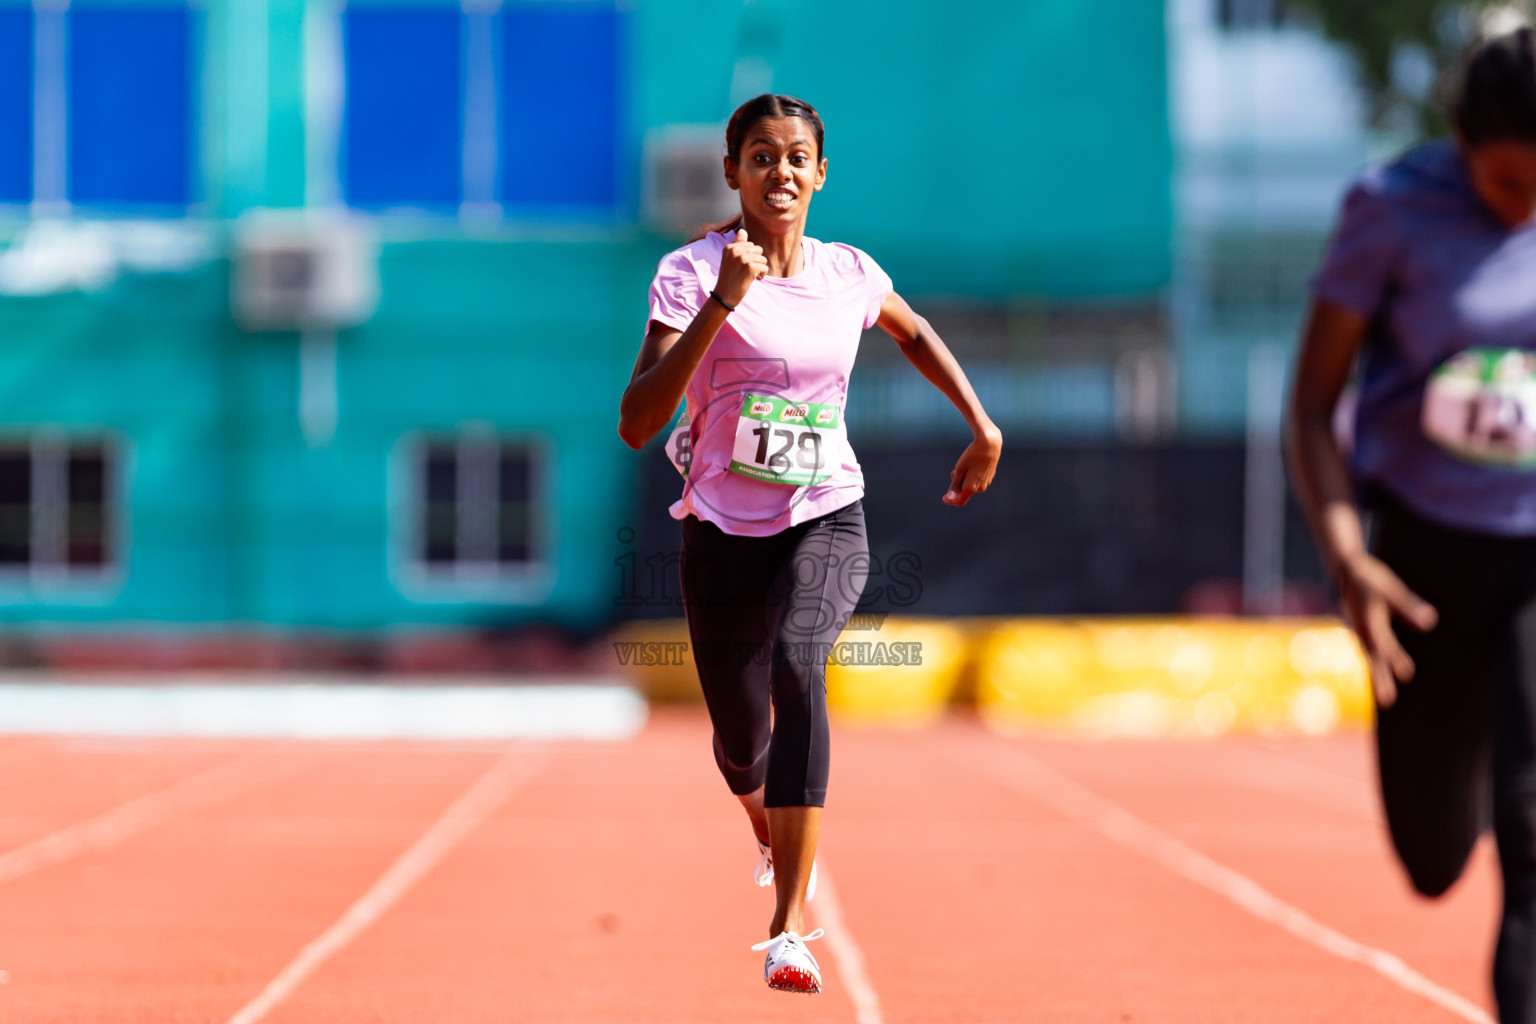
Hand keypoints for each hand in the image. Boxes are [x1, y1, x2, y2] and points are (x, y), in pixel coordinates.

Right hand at [714, 227, 767, 307]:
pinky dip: (762, 275)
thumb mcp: (730, 259)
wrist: (724, 296)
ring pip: (763, 259)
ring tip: (748, 276)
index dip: (750, 257)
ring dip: (759, 269)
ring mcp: (743, 258)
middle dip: (756, 262)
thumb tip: (743, 230)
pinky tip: (753, 280)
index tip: (741, 266)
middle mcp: (735, 250)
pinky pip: (765, 268)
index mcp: (729, 247)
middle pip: (759, 250)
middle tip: (746, 272)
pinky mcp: (750, 267)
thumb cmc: (729, 278)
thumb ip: (737, 244)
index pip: (751, 245)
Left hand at [943, 426, 1000, 505]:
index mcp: (971, 488)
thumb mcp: (959, 470)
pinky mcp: (989, 476)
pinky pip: (977, 480)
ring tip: (962, 467)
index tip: (943, 497)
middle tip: (953, 472)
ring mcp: (986, 482)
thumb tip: (949, 498)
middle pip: (964, 492)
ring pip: (971, 485)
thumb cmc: (972, 456)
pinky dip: (971, 476)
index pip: (960, 501)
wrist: (989, 444)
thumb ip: (954, 485)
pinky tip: (971, 465)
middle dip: (957, 485)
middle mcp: (980, 488)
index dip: (951, 501)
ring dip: (964, 480)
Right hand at [1335, 552, 1437, 707]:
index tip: (1406, 674)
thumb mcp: (1390, 588)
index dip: (1393, 655)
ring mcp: (1357, 634)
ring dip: (1377, 678)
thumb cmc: (1370, 578)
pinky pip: (1368, 656)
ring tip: (1386, 701)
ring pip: (1369, 659)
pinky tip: (1382, 682)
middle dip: (1379, 678)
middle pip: (1372, 656)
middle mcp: (1359, 628)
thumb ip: (1408, 606)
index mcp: (1366, 615)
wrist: (1344, 571)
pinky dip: (1374, 670)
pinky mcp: (1359, 636)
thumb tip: (1430, 622)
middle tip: (1387, 702)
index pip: (1381, 639)